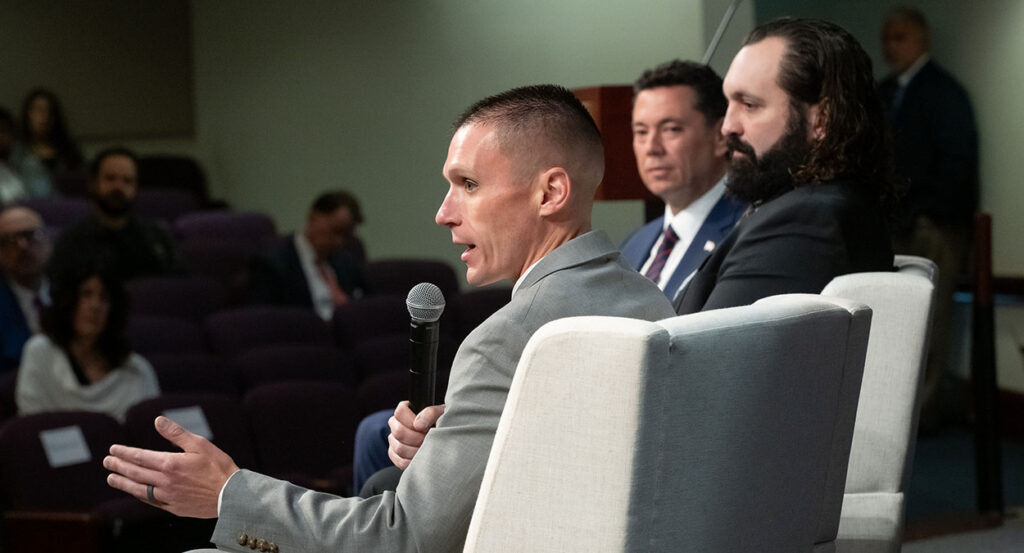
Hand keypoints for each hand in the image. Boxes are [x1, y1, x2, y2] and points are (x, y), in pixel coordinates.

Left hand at [104, 416, 238, 518]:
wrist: (231, 495)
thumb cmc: (218, 467)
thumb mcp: (200, 444)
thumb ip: (176, 433)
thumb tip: (157, 420)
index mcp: (170, 464)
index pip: (140, 457)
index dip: (125, 452)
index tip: (113, 449)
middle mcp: (165, 481)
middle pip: (135, 472)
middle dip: (119, 466)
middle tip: (107, 461)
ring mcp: (167, 496)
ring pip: (139, 489)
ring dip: (123, 482)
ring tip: (111, 478)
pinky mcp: (173, 507)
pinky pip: (150, 501)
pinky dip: (139, 495)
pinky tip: (135, 491)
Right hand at [387, 401, 444, 469]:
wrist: (444, 436)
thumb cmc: (442, 422)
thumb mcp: (441, 413)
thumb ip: (430, 413)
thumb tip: (418, 425)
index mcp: (405, 410)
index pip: (399, 412)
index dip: (412, 420)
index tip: (425, 427)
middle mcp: (396, 424)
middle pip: (398, 432)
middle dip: (416, 438)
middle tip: (428, 440)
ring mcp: (394, 440)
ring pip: (399, 448)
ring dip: (415, 450)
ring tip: (427, 449)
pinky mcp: (396, 455)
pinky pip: (400, 461)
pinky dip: (412, 462)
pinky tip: (422, 458)